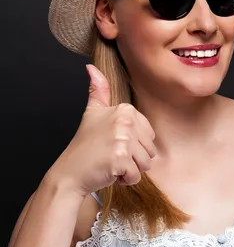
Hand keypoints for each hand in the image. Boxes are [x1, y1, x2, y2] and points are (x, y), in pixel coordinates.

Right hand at [49, 64, 156, 195]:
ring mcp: (122, 139)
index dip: (134, 145)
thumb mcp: (93, 113)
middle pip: (150, 150)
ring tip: (111, 163)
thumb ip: (98, 90)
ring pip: (146, 164)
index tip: (113, 143)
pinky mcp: (120, 158)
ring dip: (130, 170)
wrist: (70, 173)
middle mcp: (125, 121)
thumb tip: (92, 67)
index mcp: (125, 110)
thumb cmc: (85, 146)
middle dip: (134, 159)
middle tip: (111, 155)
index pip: (149, 135)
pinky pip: (136, 175)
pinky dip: (125, 179)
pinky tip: (109, 172)